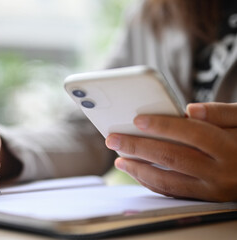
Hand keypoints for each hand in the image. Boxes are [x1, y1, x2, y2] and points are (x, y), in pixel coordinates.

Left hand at [105, 102, 236, 201]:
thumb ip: (222, 113)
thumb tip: (191, 111)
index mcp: (231, 148)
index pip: (192, 134)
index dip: (164, 126)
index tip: (137, 120)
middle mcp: (221, 172)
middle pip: (173, 157)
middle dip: (138, 147)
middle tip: (113, 139)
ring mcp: (212, 189)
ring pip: (169, 180)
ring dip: (139, 169)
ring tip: (119, 159)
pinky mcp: (205, 198)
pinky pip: (173, 192)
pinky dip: (151, 182)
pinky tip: (137, 172)